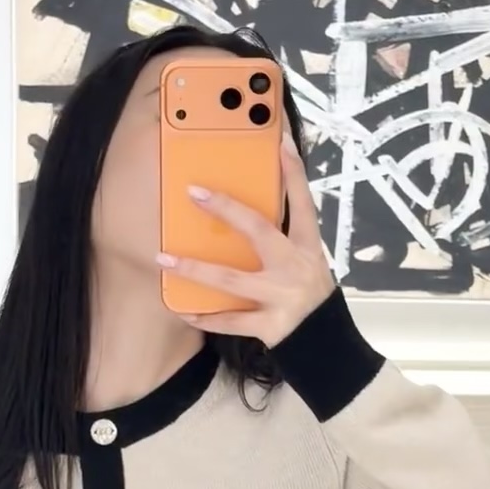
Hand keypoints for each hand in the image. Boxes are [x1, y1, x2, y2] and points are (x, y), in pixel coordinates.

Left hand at [158, 133, 335, 347]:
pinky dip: (206, 318)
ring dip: (194, 270)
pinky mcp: (270, 325)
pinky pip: (230, 321)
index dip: (294, 174)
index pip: (304, 204)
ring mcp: (281, 297)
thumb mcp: (308, 264)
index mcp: (309, 248)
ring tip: (164, 259)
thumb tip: (245, 216)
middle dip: (226, 210)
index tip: (281, 143)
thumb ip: (284, 242)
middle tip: (193, 192)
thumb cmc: (311, 297)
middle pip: (258, 231)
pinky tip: (183, 311)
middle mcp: (295, 267)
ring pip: (231, 280)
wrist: (325, 345)